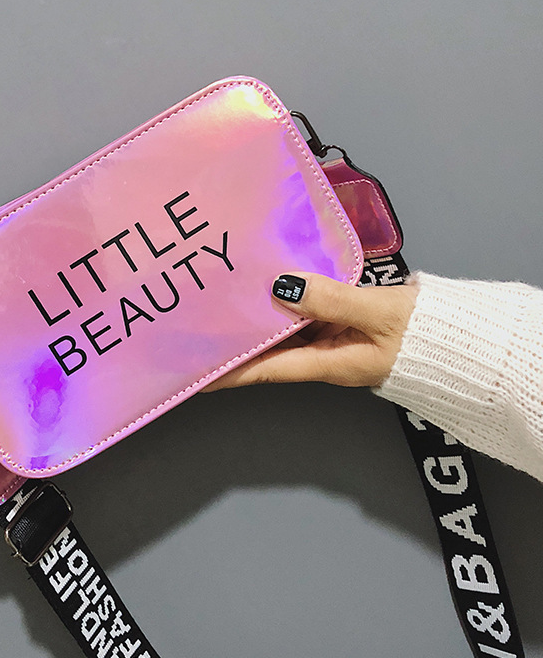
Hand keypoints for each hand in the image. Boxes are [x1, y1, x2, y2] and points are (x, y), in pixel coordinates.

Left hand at [206, 272, 418, 389]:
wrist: (462, 339)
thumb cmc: (424, 335)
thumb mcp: (378, 314)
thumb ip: (331, 300)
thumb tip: (281, 287)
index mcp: (326, 364)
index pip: (265, 370)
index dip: (229, 372)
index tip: (195, 373)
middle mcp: (323, 356)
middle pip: (270, 350)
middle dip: (237, 340)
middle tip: (203, 324)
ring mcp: (333, 340)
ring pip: (287, 331)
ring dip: (261, 318)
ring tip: (227, 299)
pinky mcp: (344, 324)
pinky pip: (308, 315)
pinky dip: (289, 303)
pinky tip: (274, 284)